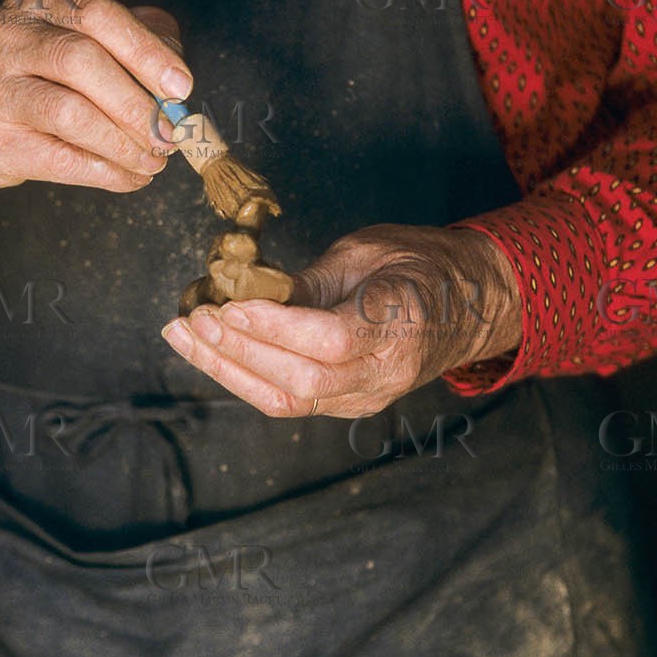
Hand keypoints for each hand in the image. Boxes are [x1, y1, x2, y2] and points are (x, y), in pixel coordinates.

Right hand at [0, 0, 188, 193]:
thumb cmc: (35, 75)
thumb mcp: (76, 39)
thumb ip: (133, 43)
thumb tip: (176, 81)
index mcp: (35, 0)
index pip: (97, 15)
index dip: (146, 51)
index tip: (181, 86)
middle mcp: (6, 36)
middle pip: (82, 61)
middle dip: (137, 103)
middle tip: (169, 134)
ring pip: (71, 114)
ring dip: (125, 144)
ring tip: (155, 160)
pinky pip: (59, 159)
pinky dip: (106, 172)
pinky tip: (129, 177)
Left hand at [161, 224, 523, 417]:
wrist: (473, 304)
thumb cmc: (421, 264)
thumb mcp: (369, 252)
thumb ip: (312, 282)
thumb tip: (247, 295)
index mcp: (402, 325)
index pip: (330, 340)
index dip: (275, 328)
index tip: (228, 306)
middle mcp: (386, 373)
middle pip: (301, 379)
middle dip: (238, 349)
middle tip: (192, 318)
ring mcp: (368, 396)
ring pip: (288, 399)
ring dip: (227, 368)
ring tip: (183, 336)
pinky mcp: (350, 403)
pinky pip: (289, 401)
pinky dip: (244, 378)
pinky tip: (210, 353)